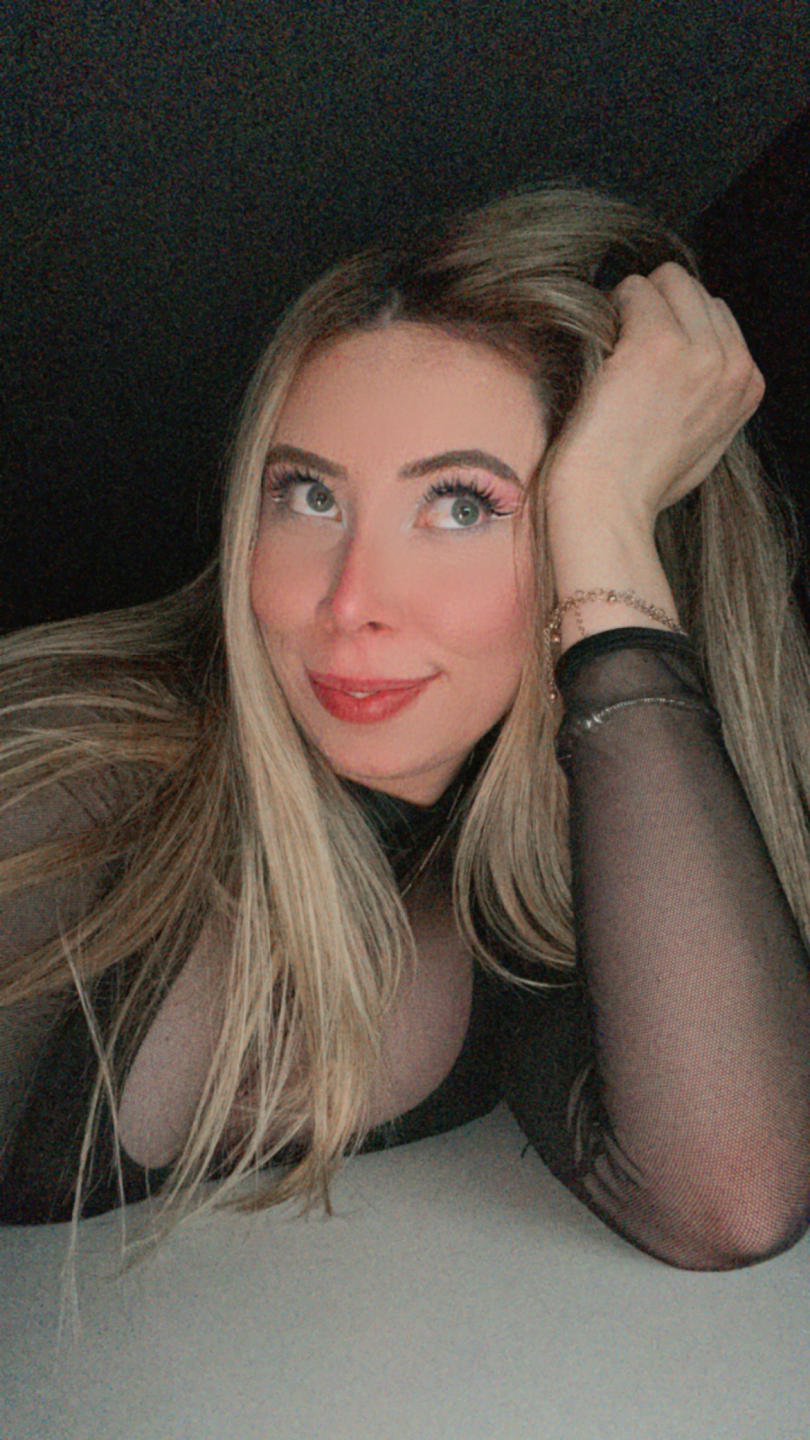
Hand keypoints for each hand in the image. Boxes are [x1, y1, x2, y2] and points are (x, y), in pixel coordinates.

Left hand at [543, 263, 764, 534]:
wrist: (607, 503)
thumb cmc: (639, 482)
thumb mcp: (702, 442)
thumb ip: (711, 397)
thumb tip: (696, 361)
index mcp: (747, 385)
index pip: (717, 315)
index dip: (676, 327)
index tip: (647, 360)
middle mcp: (731, 364)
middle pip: (696, 291)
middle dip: (658, 307)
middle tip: (625, 349)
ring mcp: (698, 351)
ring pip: (668, 280)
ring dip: (635, 302)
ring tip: (613, 347)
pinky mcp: (656, 343)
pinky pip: (634, 290)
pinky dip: (611, 308)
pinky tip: (600, 345)